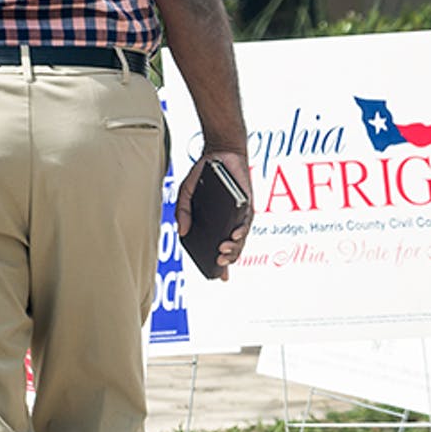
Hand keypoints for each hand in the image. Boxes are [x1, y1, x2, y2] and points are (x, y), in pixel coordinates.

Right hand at [175, 148, 253, 280]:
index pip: (218, 249)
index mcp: (214, 224)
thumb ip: (183, 212)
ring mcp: (239, 215)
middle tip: (218, 262)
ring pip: (240, 239)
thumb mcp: (186, 194)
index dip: (220, 265)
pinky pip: (247, 222)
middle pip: (231, 248)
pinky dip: (241, 230)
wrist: (219, 152)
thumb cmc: (204, 175)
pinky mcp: (248, 205)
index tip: (218, 278)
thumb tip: (182, 232)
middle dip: (226, 259)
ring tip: (223, 251)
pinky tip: (234, 235)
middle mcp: (229, 223)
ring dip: (233, 248)